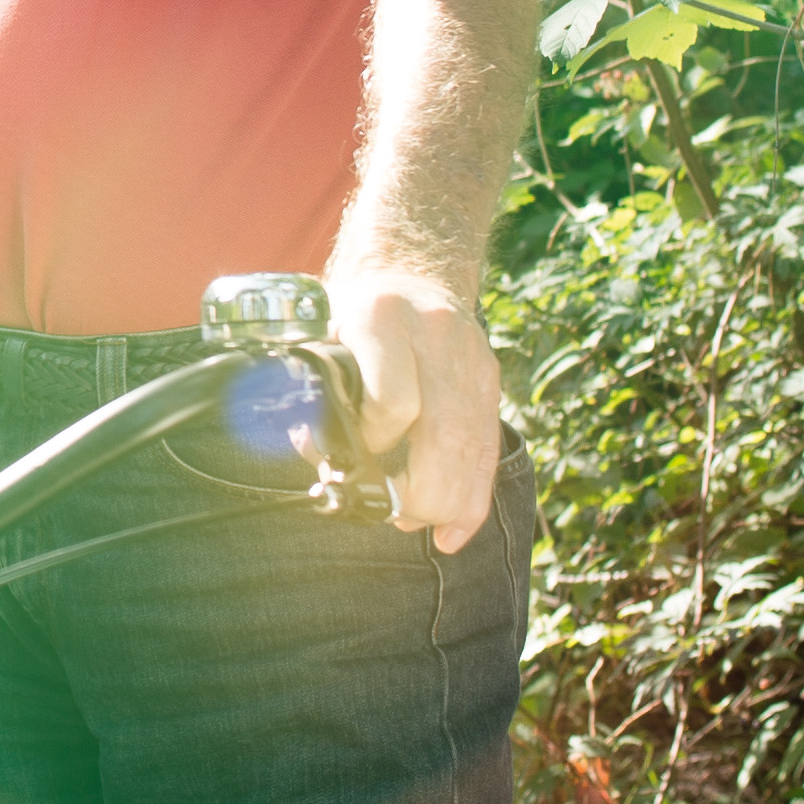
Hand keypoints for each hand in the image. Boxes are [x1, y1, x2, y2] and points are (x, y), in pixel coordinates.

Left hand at [325, 260, 504, 552]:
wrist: (411, 270)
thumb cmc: (354, 313)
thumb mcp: (322, 332)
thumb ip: (316, 388)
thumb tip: (313, 451)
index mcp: (383, 318)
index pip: (395, 402)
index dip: (377, 442)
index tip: (359, 452)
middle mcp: (436, 336)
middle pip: (442, 436)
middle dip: (418, 492)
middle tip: (393, 512)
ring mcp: (471, 359)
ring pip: (471, 450)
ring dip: (444, 504)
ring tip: (414, 522)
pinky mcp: (490, 381)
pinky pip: (488, 450)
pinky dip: (472, 500)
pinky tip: (452, 533)